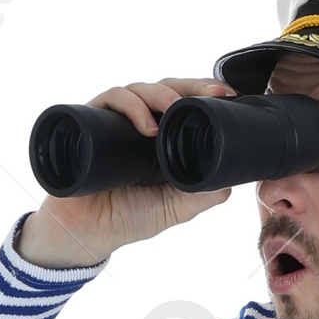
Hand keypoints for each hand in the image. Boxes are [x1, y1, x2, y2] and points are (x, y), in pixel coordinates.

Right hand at [15, 77, 235, 268]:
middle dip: (191, 86)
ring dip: (161, 94)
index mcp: (161, 137)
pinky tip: (146, 126)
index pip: (185, 104)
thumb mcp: (176, 208)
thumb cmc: (128, 217)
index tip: (228, 95)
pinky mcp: (92, 120)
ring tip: (174, 110)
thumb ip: (203, 194)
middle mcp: (139, 123)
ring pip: (141, 88)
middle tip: (212, 93)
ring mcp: (116, 120)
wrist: (87, 232)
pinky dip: (130, 106)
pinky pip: (111, 99)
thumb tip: (231, 179)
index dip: (204, 94)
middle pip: (166, 88)